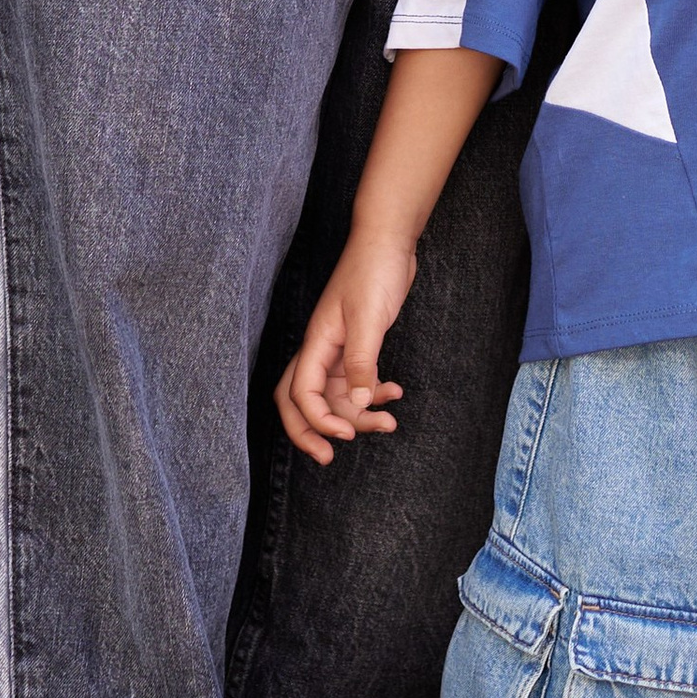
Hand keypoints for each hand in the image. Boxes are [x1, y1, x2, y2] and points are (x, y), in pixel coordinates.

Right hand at [273, 230, 417, 463]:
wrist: (390, 239)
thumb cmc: (373, 270)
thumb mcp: (369, 319)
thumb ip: (361, 363)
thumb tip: (355, 406)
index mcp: (317, 343)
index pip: (300, 394)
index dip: (316, 421)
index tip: (344, 436)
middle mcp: (323, 349)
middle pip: (304, 401)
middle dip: (313, 431)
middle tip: (331, 458)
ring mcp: (340, 347)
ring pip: (337, 395)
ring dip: (358, 415)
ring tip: (389, 423)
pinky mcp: (359, 344)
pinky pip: (358, 381)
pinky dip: (374, 393)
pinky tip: (395, 393)